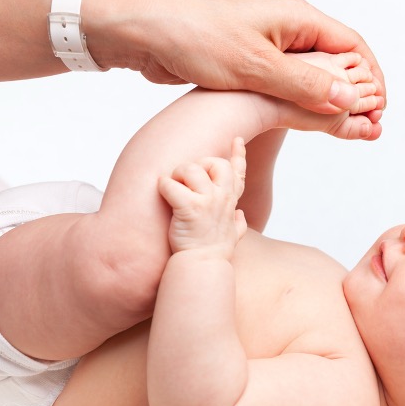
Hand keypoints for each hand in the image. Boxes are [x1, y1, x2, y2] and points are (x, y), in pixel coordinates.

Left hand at [83, 0, 385, 123]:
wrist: (142, 31)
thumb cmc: (194, 34)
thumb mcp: (256, 65)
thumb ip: (304, 85)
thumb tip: (350, 98)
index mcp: (297, 19)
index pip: (353, 48)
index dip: (371, 80)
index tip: (378, 112)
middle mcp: (286, 30)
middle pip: (336, 62)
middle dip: (354, 94)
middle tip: (366, 129)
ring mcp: (266, 47)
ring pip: (310, 76)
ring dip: (327, 103)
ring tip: (343, 132)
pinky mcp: (247, 63)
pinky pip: (284, 85)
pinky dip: (299, 104)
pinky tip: (303, 125)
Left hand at [157, 138, 247, 258]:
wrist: (203, 266)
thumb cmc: (214, 252)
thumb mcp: (235, 235)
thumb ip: (239, 223)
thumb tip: (241, 216)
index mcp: (230, 201)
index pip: (238, 172)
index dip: (238, 154)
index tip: (237, 139)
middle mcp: (222, 198)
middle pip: (215, 162)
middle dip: (198, 165)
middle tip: (185, 179)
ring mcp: (208, 202)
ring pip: (191, 168)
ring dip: (177, 175)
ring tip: (173, 189)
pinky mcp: (190, 208)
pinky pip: (171, 184)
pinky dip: (163, 186)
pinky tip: (164, 195)